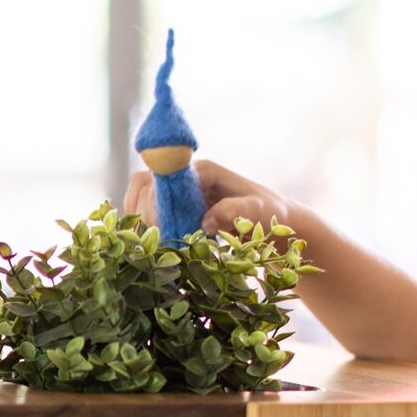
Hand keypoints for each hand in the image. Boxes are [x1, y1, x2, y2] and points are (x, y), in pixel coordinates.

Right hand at [122, 159, 307, 237]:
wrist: (276, 223)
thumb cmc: (270, 215)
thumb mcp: (258, 212)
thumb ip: (234, 211)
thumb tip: (206, 221)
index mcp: (202, 171)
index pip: (161, 178)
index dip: (153, 202)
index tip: (159, 229)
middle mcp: (187, 177)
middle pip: (144, 185)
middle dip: (144, 213)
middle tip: (156, 241)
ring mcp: (181, 193)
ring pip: (141, 197)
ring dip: (140, 219)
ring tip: (152, 244)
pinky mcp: (179, 208)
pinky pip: (150, 212)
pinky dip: (146, 227)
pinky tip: (155, 245)